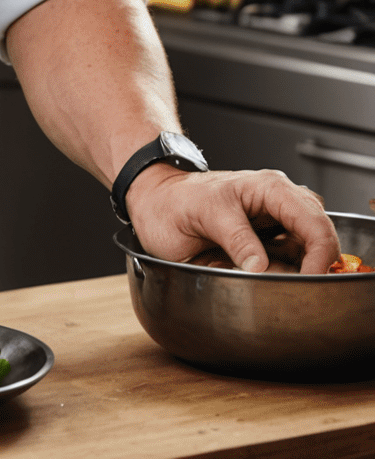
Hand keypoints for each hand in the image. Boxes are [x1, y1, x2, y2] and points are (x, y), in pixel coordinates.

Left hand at [126, 165, 339, 273]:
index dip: (319, 254)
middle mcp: (278, 202)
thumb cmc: (174, 200)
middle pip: (320, 236)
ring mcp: (275, 222)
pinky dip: (286, 272)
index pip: (313, 222)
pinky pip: (290, 260)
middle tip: (300, 286)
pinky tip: (269, 276)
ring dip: (300, 269)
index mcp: (268, 188)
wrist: (154, 202)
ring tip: (278, 279)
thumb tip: (260, 266)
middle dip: (316, 264)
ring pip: (308, 251)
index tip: (309, 279)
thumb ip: (234, 237)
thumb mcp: (202, 213)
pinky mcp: (267, 241)